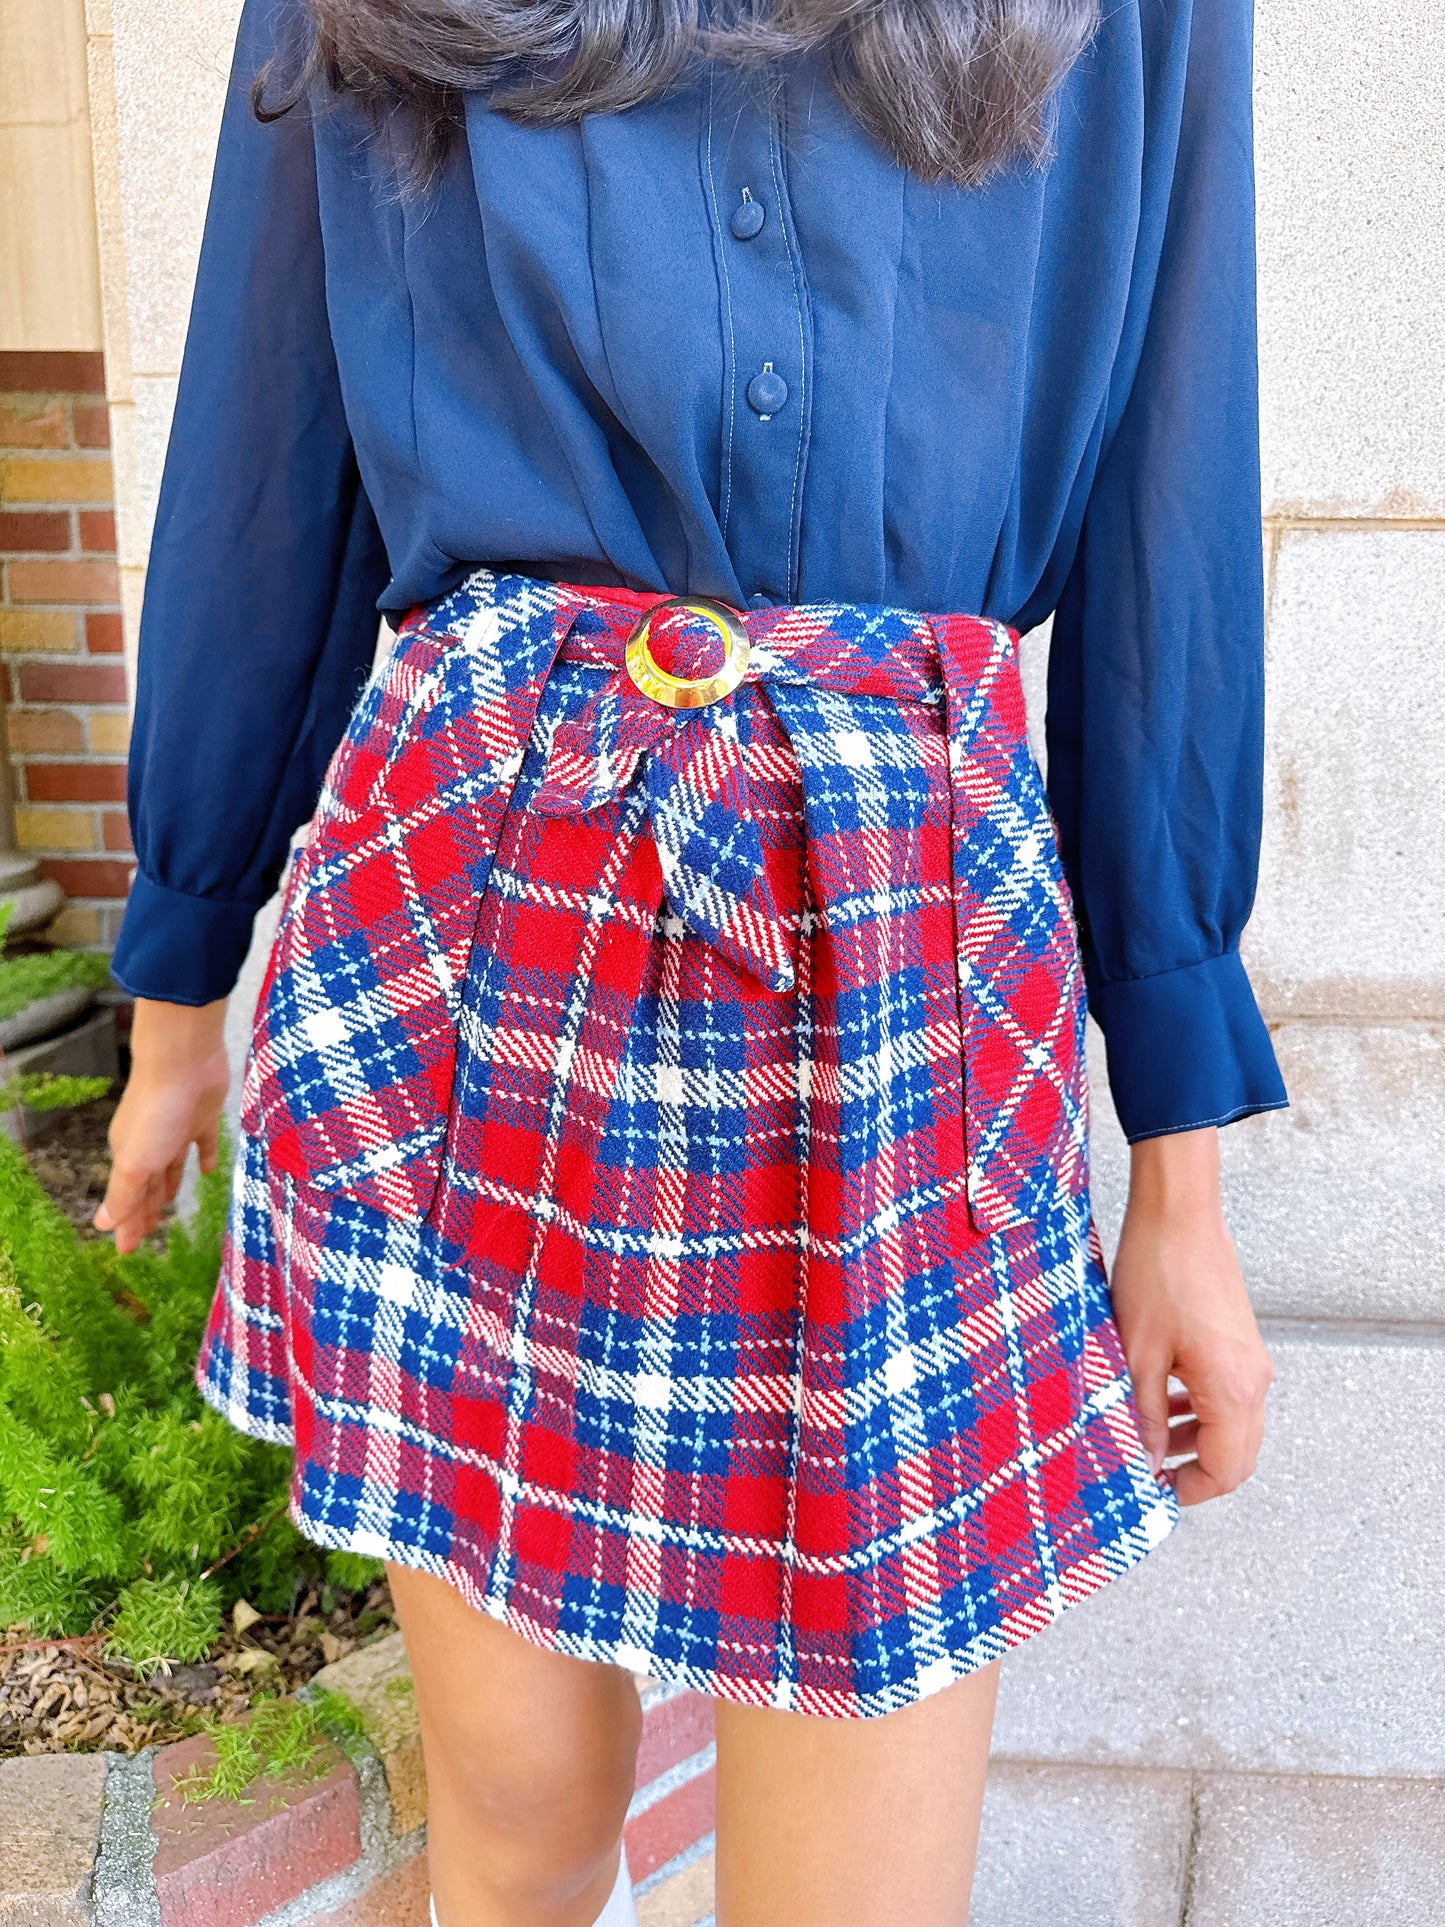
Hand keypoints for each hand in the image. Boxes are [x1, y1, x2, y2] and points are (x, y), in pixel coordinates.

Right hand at [95, 997, 229, 1253]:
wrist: (184, 1061)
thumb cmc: (156, 1114)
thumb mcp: (135, 1163)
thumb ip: (123, 1195)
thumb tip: (102, 1225)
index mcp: (128, 1157)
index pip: (126, 1201)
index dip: (127, 1226)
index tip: (127, 1251)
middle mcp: (150, 1145)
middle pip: (147, 1186)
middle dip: (145, 1210)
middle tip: (148, 1234)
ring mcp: (176, 1130)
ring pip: (170, 1167)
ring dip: (167, 1187)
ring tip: (168, 1205)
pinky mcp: (203, 1116)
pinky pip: (203, 1144)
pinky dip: (203, 1158)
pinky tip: (207, 1171)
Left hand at [1109, 1127, 1271, 1505]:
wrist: (1178, 1214)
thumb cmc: (1157, 1273)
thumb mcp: (1136, 1354)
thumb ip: (1142, 1415)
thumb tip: (1143, 1461)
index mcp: (1233, 1389)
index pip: (1227, 1469)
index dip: (1191, 1490)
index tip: (1154, 1492)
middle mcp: (1253, 1378)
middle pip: (1236, 1452)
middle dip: (1194, 1469)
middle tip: (1148, 1472)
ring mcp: (1251, 1358)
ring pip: (1231, 1423)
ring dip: (1193, 1438)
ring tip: (1145, 1437)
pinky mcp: (1239, 1340)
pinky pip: (1226, 1393)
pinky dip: (1198, 1407)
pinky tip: (1160, 1400)